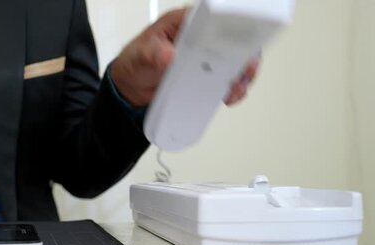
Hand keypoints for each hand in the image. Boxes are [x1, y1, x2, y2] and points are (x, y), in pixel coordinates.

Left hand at [110, 8, 259, 106]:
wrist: (131, 85)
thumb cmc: (135, 60)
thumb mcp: (140, 55)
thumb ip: (154, 54)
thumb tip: (169, 55)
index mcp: (185, 22)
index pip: (214, 18)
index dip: (230, 29)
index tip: (235, 44)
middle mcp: (200, 37)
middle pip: (232, 40)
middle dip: (243, 55)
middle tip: (243, 70)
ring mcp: (205, 56)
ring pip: (234, 61)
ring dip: (239, 75)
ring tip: (234, 89)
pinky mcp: (206, 75)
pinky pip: (225, 79)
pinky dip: (230, 89)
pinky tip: (227, 96)